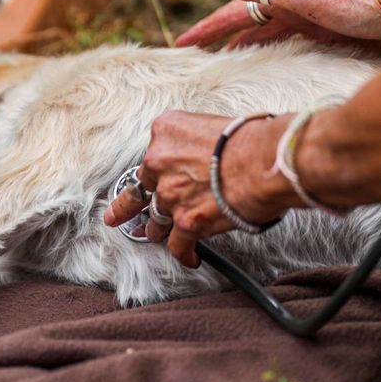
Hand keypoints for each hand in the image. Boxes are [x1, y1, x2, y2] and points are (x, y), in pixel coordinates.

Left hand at [103, 111, 294, 266]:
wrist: (263, 160)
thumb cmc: (251, 138)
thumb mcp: (214, 123)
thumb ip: (199, 142)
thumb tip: (212, 159)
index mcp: (166, 132)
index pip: (153, 154)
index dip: (155, 169)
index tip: (147, 176)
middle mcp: (160, 162)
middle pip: (142, 188)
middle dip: (131, 204)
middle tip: (117, 214)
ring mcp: (170, 195)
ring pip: (155, 218)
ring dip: (157, 229)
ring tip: (156, 236)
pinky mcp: (186, 222)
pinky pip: (178, 245)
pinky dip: (184, 254)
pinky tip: (190, 258)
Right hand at [176, 0, 380, 49]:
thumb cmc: (356, 1)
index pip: (235, 14)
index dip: (208, 30)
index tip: (181, 45)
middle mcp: (297, 10)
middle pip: (251, 26)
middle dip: (224, 39)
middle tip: (200, 57)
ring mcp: (315, 25)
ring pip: (273, 39)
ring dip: (251, 49)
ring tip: (233, 66)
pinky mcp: (334, 39)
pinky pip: (296, 51)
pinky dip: (280, 58)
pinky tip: (282, 70)